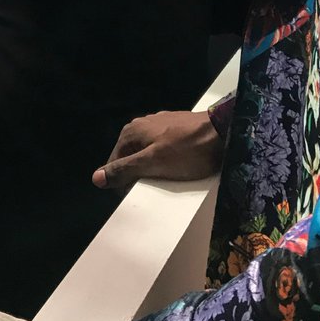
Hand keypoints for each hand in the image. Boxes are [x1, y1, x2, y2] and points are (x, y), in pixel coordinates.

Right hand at [92, 110, 222, 192]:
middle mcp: (142, 125)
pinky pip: (163, 150)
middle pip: (130, 158)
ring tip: (168, 180)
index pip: (114, 164)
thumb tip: (95, 178)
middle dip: (138, 176)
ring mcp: (160, 125)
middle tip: (154, 189)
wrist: (223, 132)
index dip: (121, 183)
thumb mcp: (153, 163)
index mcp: (131, 132)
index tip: (137, 196)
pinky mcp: (176, 129)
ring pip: (147, 154)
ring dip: (153, 169)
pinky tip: (179, 168)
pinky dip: (166, 162)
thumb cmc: (187, 150)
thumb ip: (124, 170)